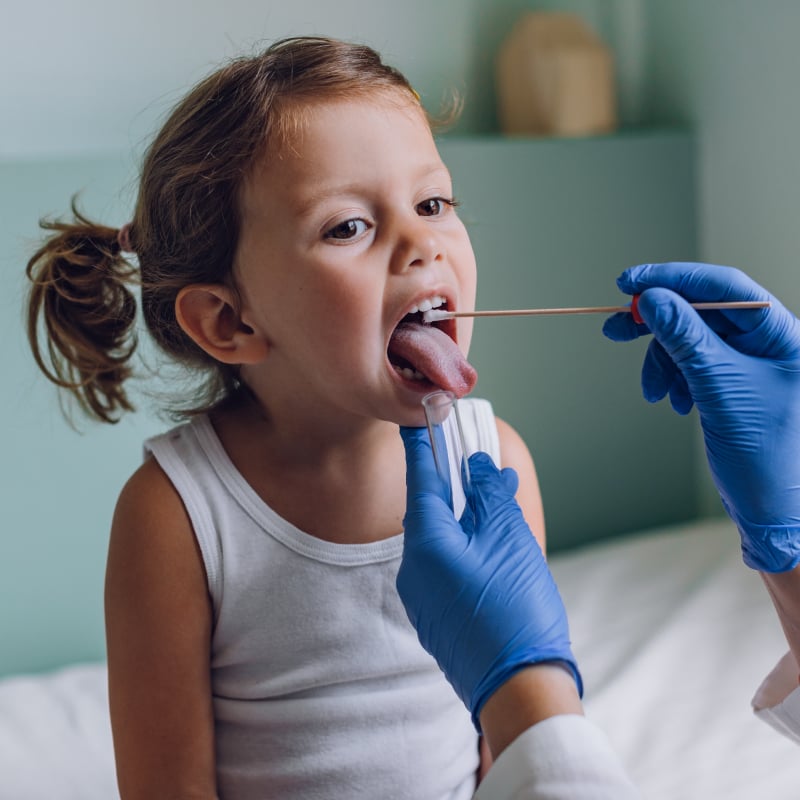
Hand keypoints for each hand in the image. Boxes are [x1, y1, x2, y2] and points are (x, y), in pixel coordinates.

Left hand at [397, 426, 580, 728]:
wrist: (520, 691)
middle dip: (455, 486)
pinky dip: (467, 548)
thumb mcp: (509, 539)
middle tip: (476, 462)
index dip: (423, 447)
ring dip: (467, 518)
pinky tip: (493, 544)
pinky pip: (446, 568)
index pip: (420, 481)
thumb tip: (478, 467)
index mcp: (426, 544)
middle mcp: (414, 569)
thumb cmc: (516, 609)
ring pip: (441, 541)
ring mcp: (422, 597)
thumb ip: (490, 495)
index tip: (418, 421)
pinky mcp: (436, 617)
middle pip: (430, 512)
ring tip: (499, 501)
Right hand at [603, 262, 799, 570]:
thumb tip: (654, 299)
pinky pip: (689, 363)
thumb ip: (687, 339)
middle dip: (658, 322)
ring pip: (689, 338)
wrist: (770, 507)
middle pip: (701, 310)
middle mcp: (767, 341)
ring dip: (662, 361)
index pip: (724, 287)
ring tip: (654, 392)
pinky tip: (673, 401)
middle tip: (618, 328)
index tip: (631, 282)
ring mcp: (748, 362)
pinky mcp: (730, 380)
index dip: (675, 279)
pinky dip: (672, 378)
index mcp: (782, 334)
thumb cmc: (766, 455)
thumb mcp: (720, 389)